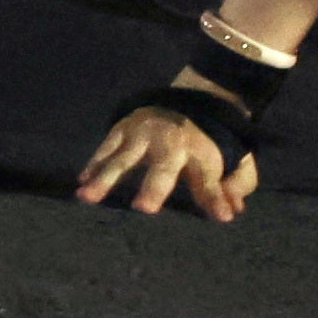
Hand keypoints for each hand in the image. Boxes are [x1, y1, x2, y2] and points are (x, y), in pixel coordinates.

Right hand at [74, 102, 258, 219]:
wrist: (188, 102)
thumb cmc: (208, 145)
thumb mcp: (233, 160)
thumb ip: (235, 185)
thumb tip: (232, 212)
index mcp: (201, 153)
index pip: (209, 178)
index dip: (216, 196)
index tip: (221, 215)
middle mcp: (171, 143)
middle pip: (163, 166)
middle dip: (155, 187)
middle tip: (144, 209)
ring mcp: (143, 134)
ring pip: (124, 157)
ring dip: (106, 177)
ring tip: (87, 196)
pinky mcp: (122, 129)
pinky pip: (106, 148)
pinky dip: (94, 164)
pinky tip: (82, 182)